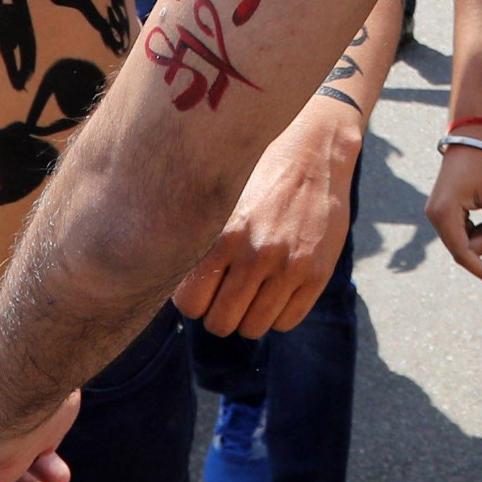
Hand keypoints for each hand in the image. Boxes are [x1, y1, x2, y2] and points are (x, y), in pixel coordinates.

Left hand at [170, 103, 356, 336]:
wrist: (315, 153)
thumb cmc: (257, 176)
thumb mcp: (221, 200)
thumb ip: (199, 239)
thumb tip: (163, 276)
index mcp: (225, 234)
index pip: (190, 303)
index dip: (193, 300)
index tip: (201, 287)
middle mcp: (258, 253)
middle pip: (221, 323)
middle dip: (219, 314)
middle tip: (226, 294)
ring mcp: (291, 266)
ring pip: (254, 328)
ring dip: (249, 316)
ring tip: (252, 291)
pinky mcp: (318, 274)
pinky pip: (287, 322)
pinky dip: (278, 313)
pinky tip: (276, 288)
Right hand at [425, 135, 481, 286]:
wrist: (468, 137)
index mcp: (444, 214)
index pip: (463, 254)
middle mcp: (434, 216)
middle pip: (462, 248)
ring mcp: (435, 213)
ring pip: (461, 241)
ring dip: (480, 235)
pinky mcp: (440, 210)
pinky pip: (459, 231)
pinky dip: (475, 228)